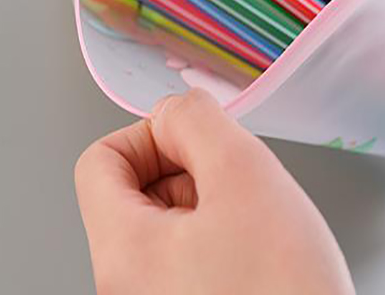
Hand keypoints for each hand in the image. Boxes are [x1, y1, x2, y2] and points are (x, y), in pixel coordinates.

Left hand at [75, 89, 354, 294]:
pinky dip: (225, 235)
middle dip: (191, 168)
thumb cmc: (285, 292)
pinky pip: (192, 255)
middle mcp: (128, 286)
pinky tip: (262, 251)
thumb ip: (197, 122)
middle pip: (136, 190)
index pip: (99, 161)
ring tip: (257, 222)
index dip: (149, 134)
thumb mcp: (244, 174)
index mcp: (124, 252)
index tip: (195, 140)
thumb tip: (173, 109)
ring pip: (170, 222)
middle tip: (238, 184)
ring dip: (214, 202)